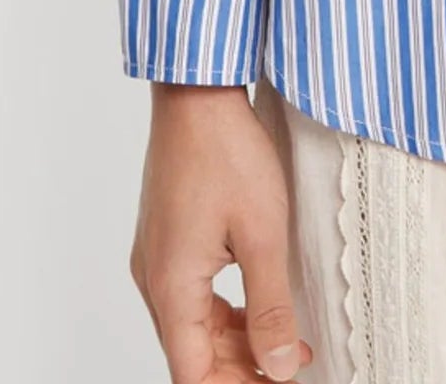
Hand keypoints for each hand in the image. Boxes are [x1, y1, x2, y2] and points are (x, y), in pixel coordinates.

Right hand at [129, 81, 313, 381]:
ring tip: (287, 342)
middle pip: (192, 355)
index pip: (193, 375)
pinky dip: (225, 313)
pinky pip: (192, 297)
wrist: (197, 91)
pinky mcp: (167, 239)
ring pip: (193, 327)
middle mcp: (154, 279)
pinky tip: (259, 305)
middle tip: (291, 366)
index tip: (277, 383)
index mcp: (171, 286)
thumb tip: (279, 367)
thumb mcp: (262, 232)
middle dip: (241, 370)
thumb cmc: (226, 150)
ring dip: (236, 342)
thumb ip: (270, 306)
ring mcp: (157, 257)